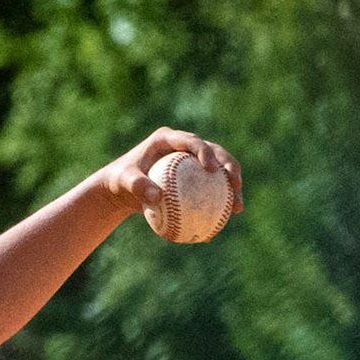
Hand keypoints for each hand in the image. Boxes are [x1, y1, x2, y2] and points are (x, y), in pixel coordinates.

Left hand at [96, 127, 243, 216]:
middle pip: (214, 152)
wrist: (122, 188)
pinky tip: (225, 221)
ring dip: (232, 188)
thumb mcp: (123, 182)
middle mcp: (184, 146)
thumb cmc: (121, 181)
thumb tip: (156, 197)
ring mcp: (191, 161)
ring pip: (219, 171)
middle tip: (236, 184)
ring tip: (238, 207)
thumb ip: (137, 185)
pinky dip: (219, 203)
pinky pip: (210, 189)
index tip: (211, 168)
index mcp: (168, 138)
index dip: (205, 151)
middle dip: (230, 166)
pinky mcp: (194, 176)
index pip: (192, 141)